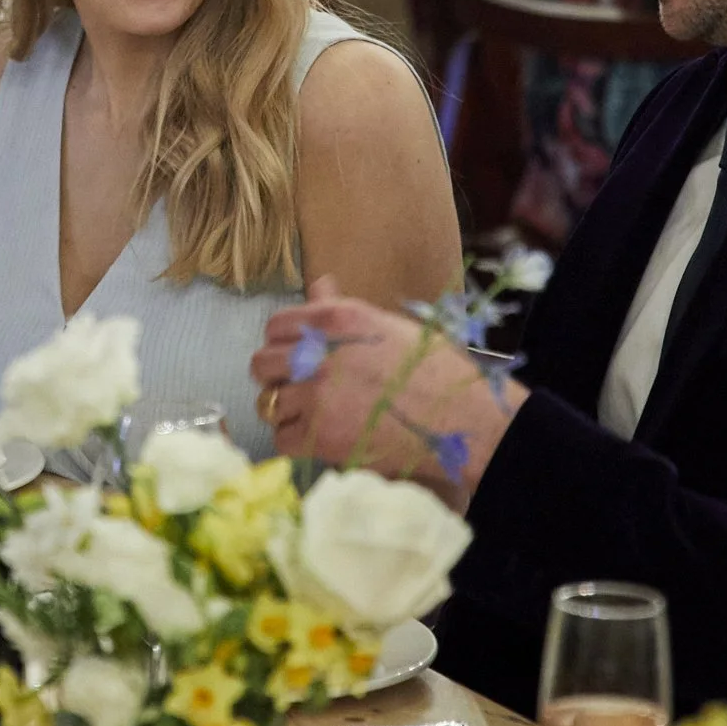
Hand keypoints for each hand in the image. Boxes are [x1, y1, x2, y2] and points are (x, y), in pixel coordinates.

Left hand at [251, 277, 518, 499]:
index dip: (283, 343)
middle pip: (262, 364)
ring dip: (287, 410)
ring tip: (315, 415)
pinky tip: (321, 437)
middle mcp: (320, 352)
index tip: (296, 356)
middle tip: (300, 388)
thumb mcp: (390, 326)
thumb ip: (343, 309)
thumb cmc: (438, 370)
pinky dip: (297, 442)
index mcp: (339, 318)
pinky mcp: (321, 436)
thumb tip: (319, 283)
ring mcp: (318, 395)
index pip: (276, 325)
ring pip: (269, 403)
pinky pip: (282, 439)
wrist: (464, 419)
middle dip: (276, 376)